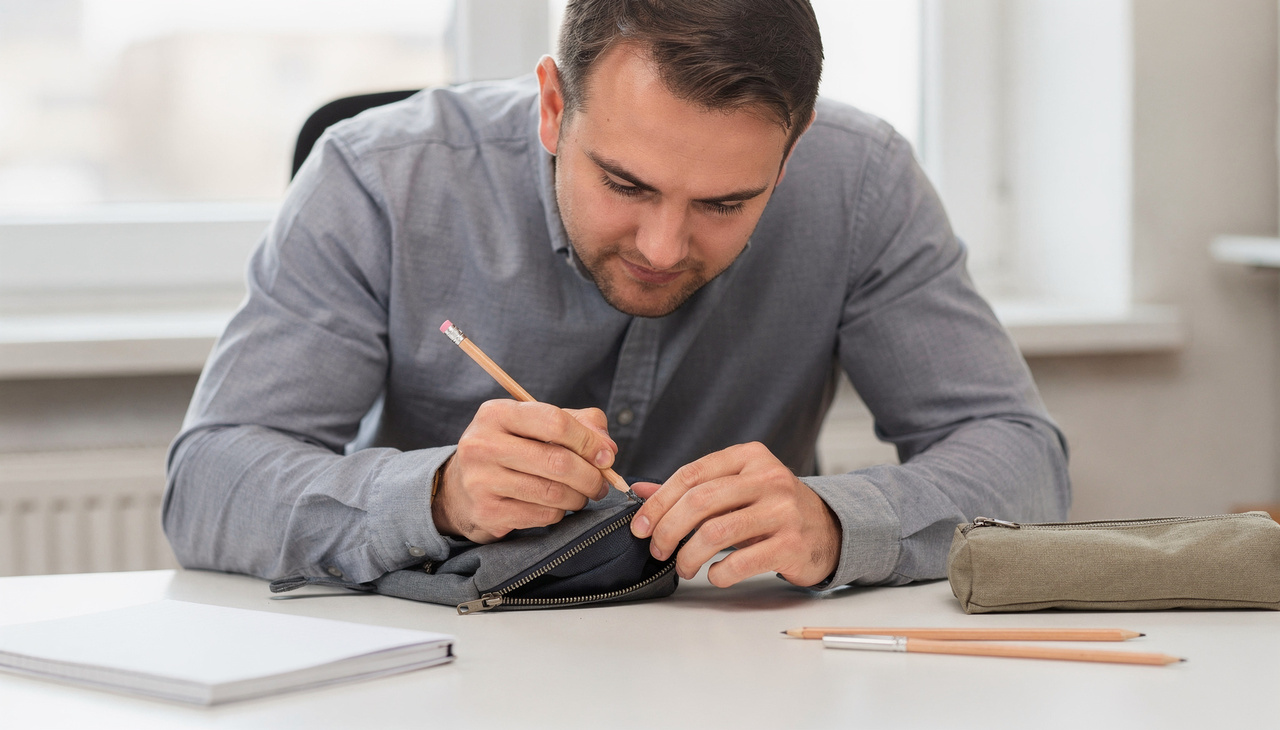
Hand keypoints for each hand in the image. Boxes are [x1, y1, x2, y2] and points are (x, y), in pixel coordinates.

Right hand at [432, 401, 616, 542]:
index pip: (554, 422)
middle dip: (591, 476)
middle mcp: (483, 444)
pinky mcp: (486, 512)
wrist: (461, 488)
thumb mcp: (537, 424)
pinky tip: (557, 506)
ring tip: (582, 495)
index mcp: (497, 413)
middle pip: (557, 461)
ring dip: (579, 497)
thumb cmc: (512, 449)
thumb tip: (607, 449)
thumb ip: (580, 424)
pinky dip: (559, 513)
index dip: (588, 440)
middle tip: (601, 484)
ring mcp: (481, 480)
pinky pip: (542, 515)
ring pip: (552, 492)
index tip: (606, 456)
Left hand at [630, 442, 839, 587]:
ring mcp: (783, 511)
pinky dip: (718, 573)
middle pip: (700, 501)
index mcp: (750, 457)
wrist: (830, 530)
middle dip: (668, 529)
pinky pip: (741, 562)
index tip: (640, 526)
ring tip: (683, 566)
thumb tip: (640, 493)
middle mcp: (769, 478)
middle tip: (657, 549)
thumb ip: (692, 489)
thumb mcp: (736, 489)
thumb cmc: (773, 509)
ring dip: (688, 555)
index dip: (658, 502)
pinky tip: (714, 575)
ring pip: (716, 532)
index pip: (691, 474)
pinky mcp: (792, 544)